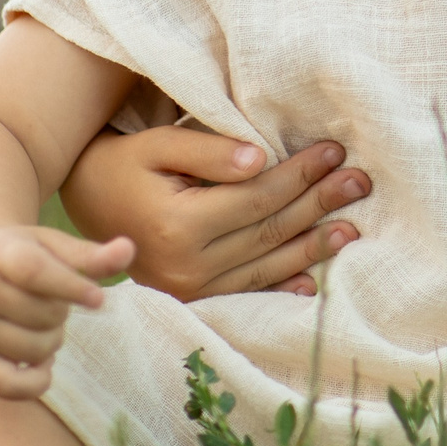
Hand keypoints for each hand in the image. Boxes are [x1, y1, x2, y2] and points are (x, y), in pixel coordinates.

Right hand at [0, 225, 133, 399]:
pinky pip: (7, 386)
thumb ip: (91, 255)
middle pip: (42, 315)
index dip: (71, 287)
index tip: (100, 298)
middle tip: (50, 301)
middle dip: (62, 312)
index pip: (34, 272)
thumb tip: (130, 249)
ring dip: (52, 341)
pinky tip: (43, 366)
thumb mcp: (53, 246)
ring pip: (33, 350)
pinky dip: (35, 383)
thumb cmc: (23, 256)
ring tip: (41, 324)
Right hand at [61, 126, 369, 300]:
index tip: (334, 151)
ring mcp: (189, 290)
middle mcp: (186, 266)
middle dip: (319, 206)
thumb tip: (260, 160)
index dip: (300, 175)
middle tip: (361, 183)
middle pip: (269, 232)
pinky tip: (313, 280)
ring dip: (313, 247)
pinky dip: (281, 285)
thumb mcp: (159, 145)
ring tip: (351, 227)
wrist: (85, 203)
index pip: (258, 198)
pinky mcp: (190, 300)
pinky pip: (245, 293)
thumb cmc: (125, 164)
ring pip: (265, 266)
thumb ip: (209, 151)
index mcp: (178, 225)